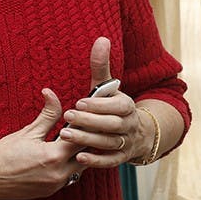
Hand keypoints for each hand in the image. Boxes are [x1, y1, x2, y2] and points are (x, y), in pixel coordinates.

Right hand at [0, 88, 84, 199]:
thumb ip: (47, 114)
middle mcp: (59, 174)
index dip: (87, 128)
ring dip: (78, 156)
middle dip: (86, 143)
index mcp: (54, 156)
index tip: (86, 119)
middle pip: (87, 156)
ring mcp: (55, 185)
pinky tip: (60, 157)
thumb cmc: (2, 153)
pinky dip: (67, 167)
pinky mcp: (50, 192)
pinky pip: (68, 178)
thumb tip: (51, 93)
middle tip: (84, 130)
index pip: (84, 139)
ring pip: (80, 169)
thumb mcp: (28, 131)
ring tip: (72, 143)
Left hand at [57, 36, 141, 166]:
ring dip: (87, 139)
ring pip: (108, 142)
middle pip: (112, 125)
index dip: (99, 105)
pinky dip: (97, 161)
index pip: (118, 106)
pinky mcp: (120, 157)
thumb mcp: (107, 87)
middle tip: (67, 117)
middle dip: (89, 121)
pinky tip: (79, 158)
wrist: (136, 132)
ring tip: (64, 135)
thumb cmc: (112, 105)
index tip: (79, 102)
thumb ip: (101, 66)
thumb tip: (101, 38)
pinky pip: (110, 161)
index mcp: (127, 106)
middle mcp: (129, 125)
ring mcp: (126, 142)